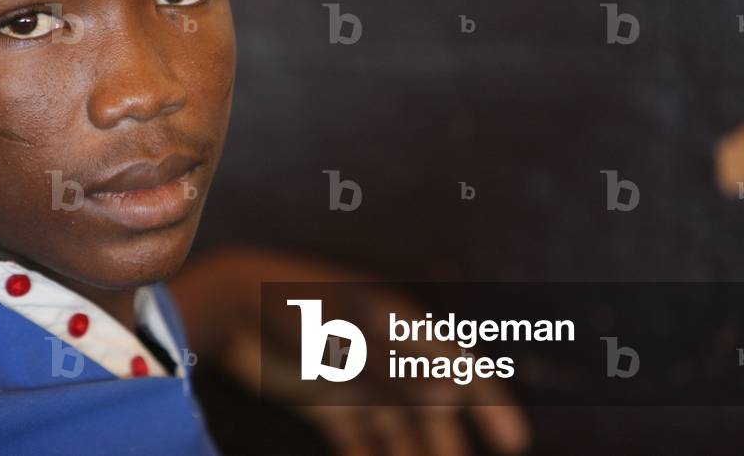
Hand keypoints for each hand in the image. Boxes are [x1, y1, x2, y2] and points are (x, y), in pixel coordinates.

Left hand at [169, 248, 529, 455]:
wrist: (230, 302)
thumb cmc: (291, 305)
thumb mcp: (345, 331)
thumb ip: (395, 366)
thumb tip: (450, 395)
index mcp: (400, 327)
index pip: (456, 364)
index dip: (490, 401)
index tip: (514, 440)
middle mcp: (386, 355)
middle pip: (432, 406)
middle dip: (449, 444)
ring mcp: (357, 380)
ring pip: (400, 428)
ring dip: (416, 454)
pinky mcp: (328, 402)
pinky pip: (362, 438)